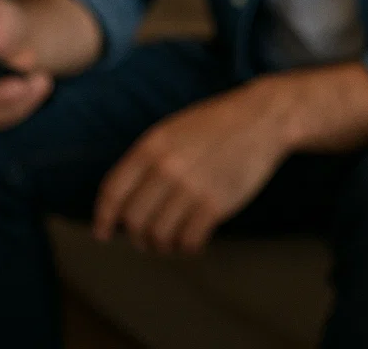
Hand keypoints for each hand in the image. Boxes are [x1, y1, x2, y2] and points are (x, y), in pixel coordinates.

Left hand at [93, 83, 288, 253]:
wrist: (264, 118)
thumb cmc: (217, 124)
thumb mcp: (173, 129)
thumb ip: (148, 158)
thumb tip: (124, 199)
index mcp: (151, 147)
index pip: (113, 192)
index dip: (103, 218)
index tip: (103, 233)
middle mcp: (166, 168)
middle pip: (134, 220)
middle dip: (136, 237)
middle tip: (145, 241)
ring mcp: (191, 187)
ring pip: (159, 235)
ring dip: (161, 246)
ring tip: (169, 244)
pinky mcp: (216, 204)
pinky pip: (188, 240)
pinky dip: (187, 248)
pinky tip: (192, 242)